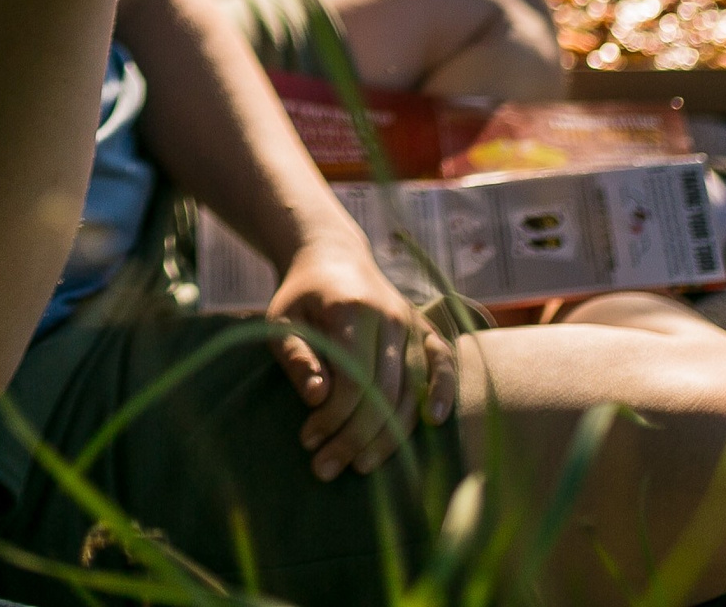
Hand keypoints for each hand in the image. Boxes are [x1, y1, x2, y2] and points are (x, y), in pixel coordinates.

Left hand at [266, 231, 457, 480]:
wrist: (331, 256)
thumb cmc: (300, 296)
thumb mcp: (282, 322)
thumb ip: (298, 358)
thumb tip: (319, 398)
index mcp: (352, 311)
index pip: (354, 378)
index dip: (334, 417)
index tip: (308, 441)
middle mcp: (390, 316)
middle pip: (384, 392)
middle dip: (356, 437)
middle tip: (325, 469)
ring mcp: (411, 321)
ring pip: (412, 389)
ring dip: (389, 434)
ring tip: (361, 467)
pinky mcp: (422, 327)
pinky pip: (441, 362)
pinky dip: (443, 390)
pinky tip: (435, 421)